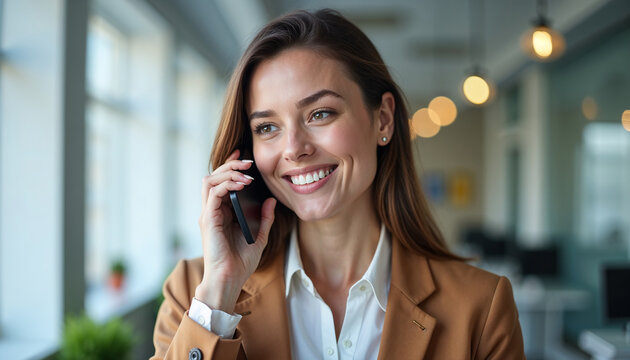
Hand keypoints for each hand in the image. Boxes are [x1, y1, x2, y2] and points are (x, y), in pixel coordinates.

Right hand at [195, 149, 275, 313]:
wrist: (230, 280)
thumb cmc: (241, 263)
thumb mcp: (259, 237)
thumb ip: (265, 219)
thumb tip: (271, 201)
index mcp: (222, 213)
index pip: (222, 183)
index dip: (230, 167)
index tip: (243, 157)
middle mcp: (212, 211)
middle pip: (214, 177)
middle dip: (230, 165)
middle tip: (247, 161)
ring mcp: (208, 214)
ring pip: (210, 181)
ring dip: (228, 172)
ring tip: (246, 172)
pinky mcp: (208, 220)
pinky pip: (214, 193)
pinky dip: (226, 184)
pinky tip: (241, 184)